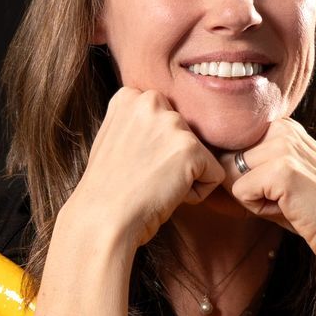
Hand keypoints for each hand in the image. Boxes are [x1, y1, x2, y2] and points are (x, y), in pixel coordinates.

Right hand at [66, 88, 225, 247]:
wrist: (102, 219)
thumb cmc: (106, 190)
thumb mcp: (114, 139)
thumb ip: (139, 124)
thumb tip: (163, 129)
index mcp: (130, 96)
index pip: (167, 119)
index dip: (155, 149)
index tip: (132, 163)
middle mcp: (151, 101)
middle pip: (187, 135)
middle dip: (172, 160)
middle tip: (143, 177)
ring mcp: (172, 123)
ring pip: (201, 155)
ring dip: (184, 176)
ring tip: (152, 186)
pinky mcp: (191, 148)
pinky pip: (214, 176)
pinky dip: (195, 194)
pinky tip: (166, 195)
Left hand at [219, 119, 315, 267]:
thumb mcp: (283, 179)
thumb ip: (253, 168)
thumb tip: (211, 170)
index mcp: (283, 126)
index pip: (234, 150)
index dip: (248, 179)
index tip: (282, 190)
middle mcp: (282, 128)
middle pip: (229, 162)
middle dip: (248, 188)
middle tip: (286, 200)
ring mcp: (282, 146)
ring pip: (231, 176)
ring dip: (254, 199)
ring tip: (288, 203)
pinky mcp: (281, 169)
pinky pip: (240, 193)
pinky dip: (259, 209)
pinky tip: (289, 208)